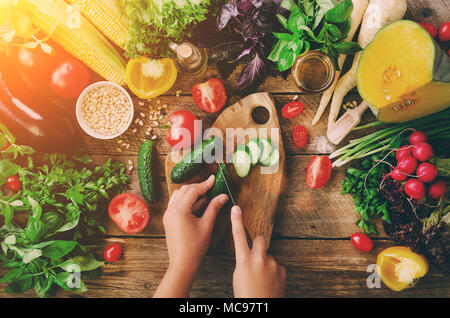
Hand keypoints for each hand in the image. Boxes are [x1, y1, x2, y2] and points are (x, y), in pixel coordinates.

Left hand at [154, 175, 227, 297]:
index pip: (192, 191)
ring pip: (179, 195)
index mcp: (180, 211)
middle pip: (185, 190)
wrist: (182, 263)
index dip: (204, 184)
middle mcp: (171, 210)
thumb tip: (223, 196)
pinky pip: (176, 203)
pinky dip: (186, 200)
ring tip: (205, 195)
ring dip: (191, 192)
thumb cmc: (195, 247)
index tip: (213, 179)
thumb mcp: (207, 225)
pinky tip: (197, 204)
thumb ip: (214, 208)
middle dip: (198, 187)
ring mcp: (168, 214)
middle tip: (211, 186)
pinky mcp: (168, 219)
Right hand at [231, 206, 285, 297]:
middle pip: (260, 239)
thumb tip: (248, 255)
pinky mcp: (282, 270)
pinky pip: (276, 265)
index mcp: (244, 261)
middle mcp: (259, 260)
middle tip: (256, 256)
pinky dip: (273, 272)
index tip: (236, 208)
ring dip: (265, 263)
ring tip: (262, 278)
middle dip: (258, 244)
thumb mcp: (238, 276)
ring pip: (268, 256)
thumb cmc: (246, 295)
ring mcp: (272, 264)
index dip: (236, 221)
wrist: (262, 308)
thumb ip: (243, 262)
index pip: (238, 236)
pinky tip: (269, 282)